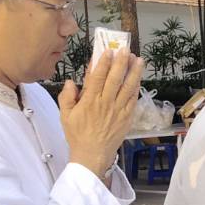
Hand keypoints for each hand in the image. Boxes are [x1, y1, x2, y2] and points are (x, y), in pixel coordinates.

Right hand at [61, 51, 144, 176]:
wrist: (93, 154)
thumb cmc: (77, 135)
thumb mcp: (65, 115)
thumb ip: (66, 97)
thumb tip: (71, 82)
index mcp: (89, 101)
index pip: (97, 77)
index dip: (103, 63)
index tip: (108, 51)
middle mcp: (105, 103)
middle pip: (115, 78)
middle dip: (121, 62)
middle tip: (125, 50)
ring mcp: (118, 110)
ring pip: (128, 87)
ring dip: (134, 72)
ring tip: (138, 60)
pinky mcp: (127, 117)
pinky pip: (133, 99)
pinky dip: (136, 87)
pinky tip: (139, 78)